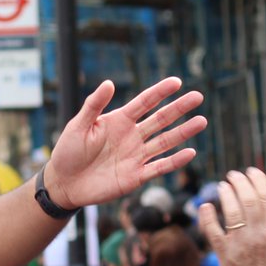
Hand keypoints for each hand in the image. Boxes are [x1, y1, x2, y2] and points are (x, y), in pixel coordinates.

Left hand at [44, 78, 206, 210]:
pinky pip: (159, 167)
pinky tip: (190, 152)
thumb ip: (93, 106)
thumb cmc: (68, 152)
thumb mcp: (78, 126)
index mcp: (119, 121)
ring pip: (164, 142)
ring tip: (201, 121)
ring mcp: (136, 156)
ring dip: (183, 132)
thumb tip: (108, 83)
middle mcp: (131, 136)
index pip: (144, 103)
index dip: (159, 93)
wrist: (63, 183)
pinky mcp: (135, 176)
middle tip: (198, 97)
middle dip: (178, 108)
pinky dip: (174, 161)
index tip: (177, 82)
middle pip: (160, 120)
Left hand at [198, 168, 265, 265]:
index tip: (251, 171)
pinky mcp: (225, 254)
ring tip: (221, 185)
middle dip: (239, 182)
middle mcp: (260, 234)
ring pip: (232, 211)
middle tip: (233, 175)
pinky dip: (207, 216)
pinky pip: (213, 231)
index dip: (258, 180)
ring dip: (225, 194)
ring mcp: (241, 243)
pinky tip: (205, 206)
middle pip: (248, 199)